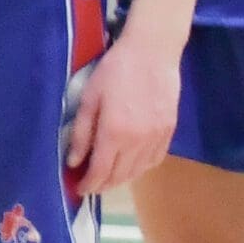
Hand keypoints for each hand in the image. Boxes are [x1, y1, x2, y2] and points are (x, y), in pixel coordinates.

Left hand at [67, 28, 179, 196]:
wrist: (152, 53)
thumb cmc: (115, 71)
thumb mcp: (89, 98)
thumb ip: (82, 133)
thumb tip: (73, 162)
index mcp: (114, 133)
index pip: (100, 171)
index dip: (88, 184)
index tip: (79, 189)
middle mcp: (138, 142)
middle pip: (119, 176)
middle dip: (103, 185)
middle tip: (90, 185)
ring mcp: (157, 138)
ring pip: (138, 172)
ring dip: (121, 179)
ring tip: (107, 178)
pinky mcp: (169, 132)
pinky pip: (155, 160)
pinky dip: (141, 169)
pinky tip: (131, 166)